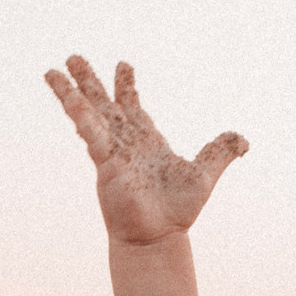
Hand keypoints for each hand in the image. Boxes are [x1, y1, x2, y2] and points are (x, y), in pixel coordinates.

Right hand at [45, 56, 247, 245]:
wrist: (159, 237)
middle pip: (103, 105)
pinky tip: (71, 100)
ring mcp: (112, 152)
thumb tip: (243, 141)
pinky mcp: (106, 164)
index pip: (133, 107)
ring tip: (51, 72)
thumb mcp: (205, 176)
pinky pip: (93, 136)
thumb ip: (219, 153)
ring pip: (88, 115)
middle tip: (73, 58)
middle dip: (90, 81)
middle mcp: (125, 143)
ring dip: (71, 93)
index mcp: (147, 142)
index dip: (127, 86)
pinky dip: (83, 118)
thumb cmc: (177, 211)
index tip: (123, 65)